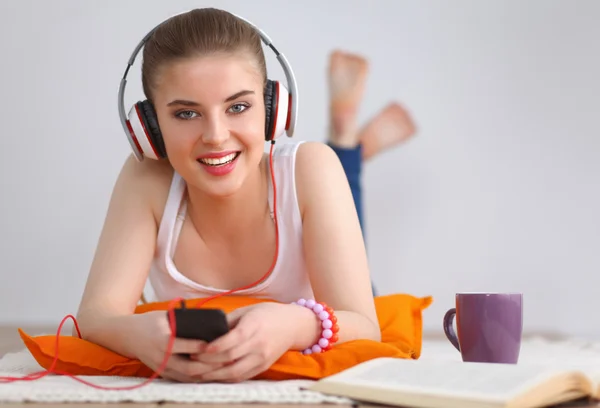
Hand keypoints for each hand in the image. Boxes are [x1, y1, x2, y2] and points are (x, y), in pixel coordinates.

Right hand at [128, 311, 224, 382]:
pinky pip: (183, 379)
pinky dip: (197, 378)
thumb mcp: (165, 316)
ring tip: (223, 368)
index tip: (216, 345)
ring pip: (187, 377)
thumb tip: (209, 323)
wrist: (127, 335)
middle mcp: (161, 357)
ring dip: (206, 374)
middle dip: (208, 366)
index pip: (184, 346)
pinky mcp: (163, 373)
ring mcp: (162, 368)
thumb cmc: (150, 322)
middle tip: (226, 360)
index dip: (200, 347)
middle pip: (188, 367)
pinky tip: (211, 374)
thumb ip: (183, 321)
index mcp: (162, 340)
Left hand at [193, 303, 307, 382]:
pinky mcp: (262, 367)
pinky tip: (212, 375)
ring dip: (214, 374)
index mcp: (254, 326)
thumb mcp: (247, 310)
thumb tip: (206, 331)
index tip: (199, 349)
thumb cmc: (268, 314)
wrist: (294, 325)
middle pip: (230, 358)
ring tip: (197, 372)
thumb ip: (228, 321)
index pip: (233, 339)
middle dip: (208, 362)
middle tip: (191, 360)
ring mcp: (262, 358)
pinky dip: (225, 378)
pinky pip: (241, 376)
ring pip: (234, 372)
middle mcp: (259, 344)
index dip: (215, 346)